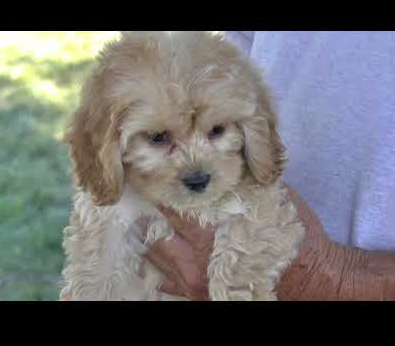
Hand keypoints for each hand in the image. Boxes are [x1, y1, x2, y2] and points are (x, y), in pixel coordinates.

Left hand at [146, 184, 394, 300]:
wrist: (312, 279)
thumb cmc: (291, 239)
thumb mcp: (269, 201)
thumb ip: (241, 182)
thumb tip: (220, 158)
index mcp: (212, 237)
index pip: (173, 210)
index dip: (160, 190)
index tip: (151, 175)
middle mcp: (197, 264)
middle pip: (156, 234)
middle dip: (148, 212)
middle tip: (143, 195)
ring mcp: (194, 284)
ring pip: (155, 258)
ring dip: (149, 236)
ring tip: (145, 218)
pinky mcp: (198, 295)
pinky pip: (165, 280)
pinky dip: (158, 262)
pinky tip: (158, 246)